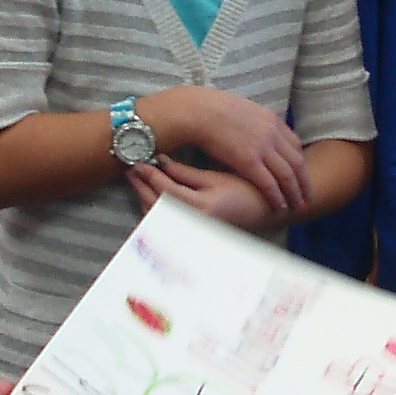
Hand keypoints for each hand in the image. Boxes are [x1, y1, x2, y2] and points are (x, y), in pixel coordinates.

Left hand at [128, 160, 279, 231]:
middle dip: (140, 186)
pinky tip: (152, 193)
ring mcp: (191, 230)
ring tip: (139, 178)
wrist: (264, 211)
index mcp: (201, 207)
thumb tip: (160, 161)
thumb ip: (184, 172)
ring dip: (145, 197)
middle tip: (131, 169)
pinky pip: (164, 222)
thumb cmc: (244, 191)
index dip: (149, 175)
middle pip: (155, 206)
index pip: (165, 190)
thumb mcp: (214, 178)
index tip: (137, 162)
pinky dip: (154, 208)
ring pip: (157, 216)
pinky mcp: (190, 232)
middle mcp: (194, 223)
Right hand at [148, 89, 309, 214]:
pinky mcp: (249, 160)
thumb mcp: (242, 111)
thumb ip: (252, 123)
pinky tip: (280, 207)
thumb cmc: (211, 110)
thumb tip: (250, 133)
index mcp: (271, 119)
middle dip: (304, 182)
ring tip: (298, 206)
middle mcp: (272, 133)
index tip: (301, 175)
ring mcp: (262, 146)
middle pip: (297, 162)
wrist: (198, 110)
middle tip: (307, 197)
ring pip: (287, 175)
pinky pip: (269, 183)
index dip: (299, 163)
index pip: (295, 144)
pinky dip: (277, 196)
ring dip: (295, 193)